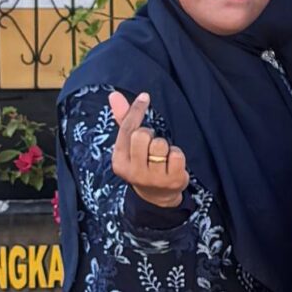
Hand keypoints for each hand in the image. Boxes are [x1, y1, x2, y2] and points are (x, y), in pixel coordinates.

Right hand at [108, 90, 187, 209]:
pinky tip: (172, 163)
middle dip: (150, 134)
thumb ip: (124, 120)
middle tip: (151, 144)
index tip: (145, 97)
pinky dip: (177, 154)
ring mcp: (153, 178)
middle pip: (142, 135)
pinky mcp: (172, 181)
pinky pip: (177, 155)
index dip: (136, 111)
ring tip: (162, 156)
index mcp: (119, 161)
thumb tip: (114, 95)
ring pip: (160, 145)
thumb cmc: (143, 164)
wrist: (158, 196)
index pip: (127, 130)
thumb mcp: (130, 146)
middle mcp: (133, 172)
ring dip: (164, 146)